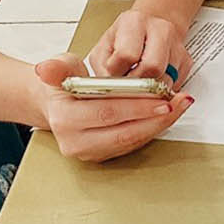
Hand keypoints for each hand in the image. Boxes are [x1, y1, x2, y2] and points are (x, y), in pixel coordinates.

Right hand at [33, 56, 193, 161]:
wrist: (55, 104)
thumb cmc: (62, 86)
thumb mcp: (59, 67)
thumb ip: (57, 67)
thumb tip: (45, 69)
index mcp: (64, 119)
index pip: (107, 112)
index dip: (137, 105)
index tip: (160, 96)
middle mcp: (75, 142)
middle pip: (124, 132)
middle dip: (155, 116)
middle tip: (177, 101)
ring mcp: (90, 152)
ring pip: (132, 141)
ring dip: (159, 124)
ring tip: (178, 105)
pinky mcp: (104, 156)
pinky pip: (133, 144)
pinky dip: (152, 128)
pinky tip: (167, 114)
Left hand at [89, 10, 193, 89]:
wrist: (148, 27)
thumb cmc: (123, 38)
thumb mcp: (103, 47)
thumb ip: (102, 67)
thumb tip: (111, 90)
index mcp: (134, 22)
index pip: (127, 55)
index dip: (117, 71)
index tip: (113, 75)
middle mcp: (160, 29)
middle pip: (152, 68)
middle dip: (136, 84)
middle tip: (127, 85)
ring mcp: (176, 44)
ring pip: (165, 80)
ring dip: (149, 90)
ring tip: (137, 83)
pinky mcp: (186, 60)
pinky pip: (175, 85)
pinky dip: (161, 90)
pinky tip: (150, 82)